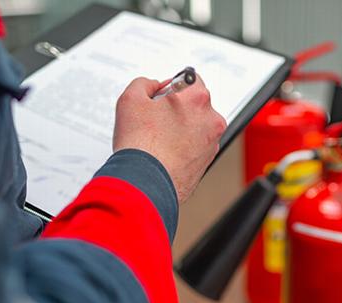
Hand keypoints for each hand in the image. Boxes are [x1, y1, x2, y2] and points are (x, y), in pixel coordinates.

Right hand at [113, 76, 226, 203]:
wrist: (145, 184)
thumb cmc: (141, 145)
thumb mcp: (130, 99)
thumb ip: (144, 83)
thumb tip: (152, 86)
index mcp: (197, 98)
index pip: (190, 79)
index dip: (171, 86)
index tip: (161, 96)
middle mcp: (211, 119)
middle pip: (195, 103)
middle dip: (177, 108)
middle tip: (155, 119)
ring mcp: (211, 142)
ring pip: (196, 126)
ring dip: (181, 128)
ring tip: (158, 139)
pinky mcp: (207, 161)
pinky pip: (196, 145)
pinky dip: (184, 146)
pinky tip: (165, 152)